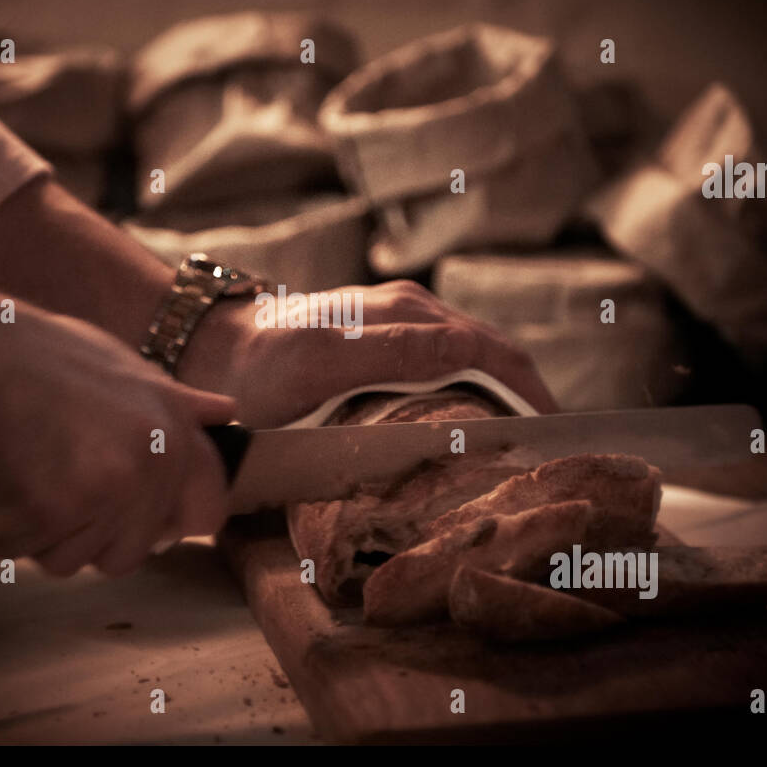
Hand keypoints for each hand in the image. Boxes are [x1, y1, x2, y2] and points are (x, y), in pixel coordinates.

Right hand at [0, 305, 235, 576]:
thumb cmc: (28, 356)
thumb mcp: (119, 364)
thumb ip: (174, 402)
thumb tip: (226, 413)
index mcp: (171, 432)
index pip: (207, 512)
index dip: (172, 517)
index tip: (138, 506)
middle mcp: (144, 470)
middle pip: (134, 550)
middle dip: (96, 530)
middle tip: (54, 473)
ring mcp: (94, 501)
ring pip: (78, 560)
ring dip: (49, 532)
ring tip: (23, 467)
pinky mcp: (40, 526)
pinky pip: (29, 554)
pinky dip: (7, 529)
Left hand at [177, 279, 558, 427]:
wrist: (210, 347)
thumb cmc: (259, 370)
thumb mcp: (322, 363)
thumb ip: (395, 352)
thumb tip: (467, 350)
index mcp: (408, 315)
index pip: (497, 355)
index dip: (532, 397)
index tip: (556, 442)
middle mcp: (413, 310)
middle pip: (496, 355)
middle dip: (530, 399)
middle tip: (548, 456)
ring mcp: (400, 320)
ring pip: (476, 359)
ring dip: (504, 398)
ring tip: (521, 449)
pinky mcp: (386, 336)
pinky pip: (449, 363)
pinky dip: (473, 393)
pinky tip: (473, 427)